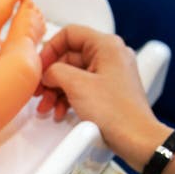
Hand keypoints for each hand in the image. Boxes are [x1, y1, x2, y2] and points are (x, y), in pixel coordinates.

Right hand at [36, 25, 167, 168]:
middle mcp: (110, 56)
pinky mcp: (108, 91)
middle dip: (50, 76)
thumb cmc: (117, 113)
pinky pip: (81, 87)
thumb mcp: (77, 86)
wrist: (136, 140)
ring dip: (56, 90)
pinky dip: (67, 97)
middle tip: (38, 90)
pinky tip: (60, 111)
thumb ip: (55, 71)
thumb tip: (46, 72)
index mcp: (106, 46)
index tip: (39, 66)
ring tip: (47, 106)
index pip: (69, 34)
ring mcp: (110, 74)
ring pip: (72, 74)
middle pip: (68, 56)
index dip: (50, 49)